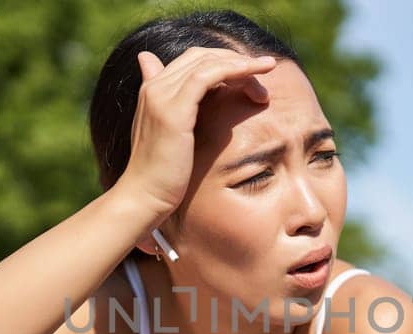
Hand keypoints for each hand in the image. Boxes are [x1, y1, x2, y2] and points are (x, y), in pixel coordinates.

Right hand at [114, 47, 275, 217]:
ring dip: (242, 63)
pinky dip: (235, 70)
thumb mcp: (172, 140)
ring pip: (208, 61)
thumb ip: (180, 117)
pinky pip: (209, 75)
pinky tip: (253, 75)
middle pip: (201, 55)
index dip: (223, 61)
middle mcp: (155, 86)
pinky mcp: (174, 110)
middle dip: (236, 59)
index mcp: (152, 90)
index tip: (251, 74)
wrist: (143, 198)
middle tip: (265, 71)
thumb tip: (188, 113)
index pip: (191, 60)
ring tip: (269, 69)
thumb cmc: (161, 177)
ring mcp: (162, 96)